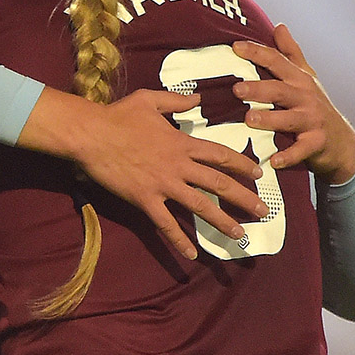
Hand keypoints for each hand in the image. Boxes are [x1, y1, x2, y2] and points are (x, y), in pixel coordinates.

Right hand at [59, 88, 267, 259]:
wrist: (91, 134)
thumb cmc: (118, 115)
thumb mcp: (149, 99)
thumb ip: (176, 101)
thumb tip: (197, 99)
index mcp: (181, 142)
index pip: (220, 155)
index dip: (241, 165)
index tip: (258, 175)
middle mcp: (178, 166)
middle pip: (218, 184)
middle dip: (244, 198)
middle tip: (263, 211)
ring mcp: (163, 185)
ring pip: (200, 207)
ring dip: (222, 222)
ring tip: (240, 236)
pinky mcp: (145, 200)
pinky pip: (166, 224)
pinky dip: (179, 241)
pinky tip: (191, 255)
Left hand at [231, 24, 354, 183]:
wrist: (342, 141)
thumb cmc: (315, 106)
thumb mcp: (307, 77)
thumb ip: (290, 53)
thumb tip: (279, 25)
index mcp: (299, 79)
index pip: (276, 61)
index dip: (256, 53)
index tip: (235, 47)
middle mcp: (305, 97)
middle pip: (280, 90)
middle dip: (258, 89)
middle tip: (236, 89)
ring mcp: (312, 121)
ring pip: (289, 119)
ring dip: (270, 120)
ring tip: (249, 119)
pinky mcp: (316, 144)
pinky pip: (300, 150)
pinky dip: (288, 157)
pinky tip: (273, 161)